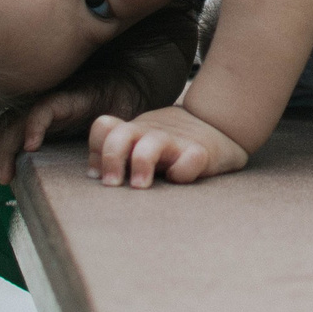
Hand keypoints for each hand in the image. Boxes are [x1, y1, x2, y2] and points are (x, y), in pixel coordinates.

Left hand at [0, 82, 117, 183]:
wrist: (127, 93)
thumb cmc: (104, 123)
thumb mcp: (76, 146)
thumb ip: (59, 160)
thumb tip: (42, 189)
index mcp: (39, 121)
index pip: (6, 132)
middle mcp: (40, 110)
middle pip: (5, 127)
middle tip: (0, 179)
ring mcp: (51, 102)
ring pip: (17, 120)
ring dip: (7, 147)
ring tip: (7, 171)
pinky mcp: (66, 97)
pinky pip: (43, 110)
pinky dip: (33, 126)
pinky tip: (31, 146)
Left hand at [87, 105, 247, 187]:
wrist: (219, 125)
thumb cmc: (171, 144)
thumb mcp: (141, 141)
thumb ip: (119, 153)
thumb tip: (93, 173)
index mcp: (135, 132)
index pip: (104, 128)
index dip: (96, 150)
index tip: (98, 174)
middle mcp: (151, 134)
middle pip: (120, 134)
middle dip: (111, 158)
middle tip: (112, 184)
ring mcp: (176, 141)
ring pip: (151, 144)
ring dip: (141, 163)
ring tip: (140, 185)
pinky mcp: (201, 152)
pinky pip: (190, 160)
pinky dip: (183, 171)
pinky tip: (180, 179)